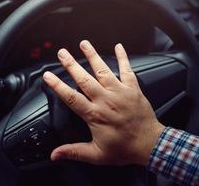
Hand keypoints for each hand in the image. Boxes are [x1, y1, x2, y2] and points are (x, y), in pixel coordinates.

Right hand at [43, 40, 164, 165]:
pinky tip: (118, 47)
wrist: (150, 144)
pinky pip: (126, 70)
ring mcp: (120, 92)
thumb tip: (55, 155)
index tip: (48, 76)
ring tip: (84, 44)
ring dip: (92, 56)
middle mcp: (106, 100)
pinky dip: (123, 58)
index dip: (58, 85)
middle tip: (62, 53)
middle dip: (72, 65)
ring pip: (103, 70)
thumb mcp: (97, 155)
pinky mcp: (132, 89)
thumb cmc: (124, 148)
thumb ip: (74, 152)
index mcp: (95, 114)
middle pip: (84, 79)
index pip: (71, 97)